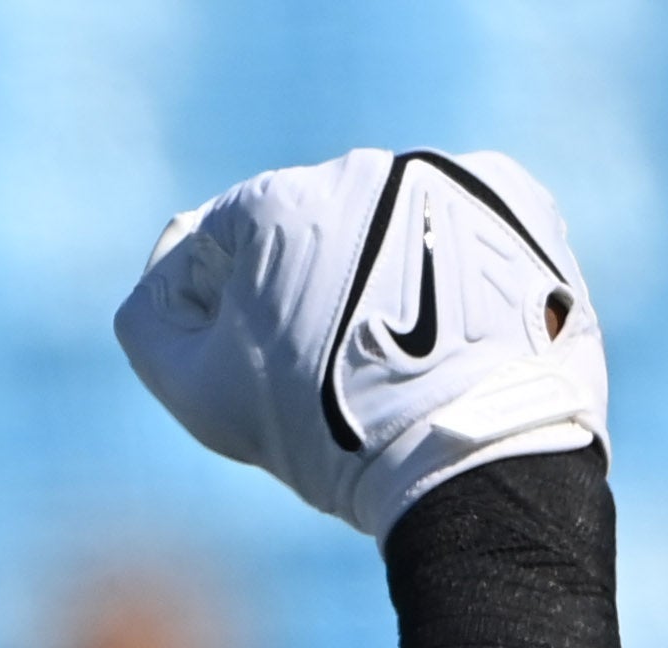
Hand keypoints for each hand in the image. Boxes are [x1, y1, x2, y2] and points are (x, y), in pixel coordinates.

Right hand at [114, 148, 606, 537]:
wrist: (476, 457)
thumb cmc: (330, 433)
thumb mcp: (200, 391)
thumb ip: (150, 318)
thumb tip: (168, 270)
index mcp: (278, 199)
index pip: (217, 245)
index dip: (220, 315)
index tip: (255, 373)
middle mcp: (365, 169)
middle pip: (306, 234)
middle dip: (302, 295)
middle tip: (328, 377)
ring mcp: (449, 178)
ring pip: (384, 231)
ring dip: (377, 280)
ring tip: (396, 359)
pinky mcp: (517, 203)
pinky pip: (456, 228)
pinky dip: (446, 271)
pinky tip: (450, 332)